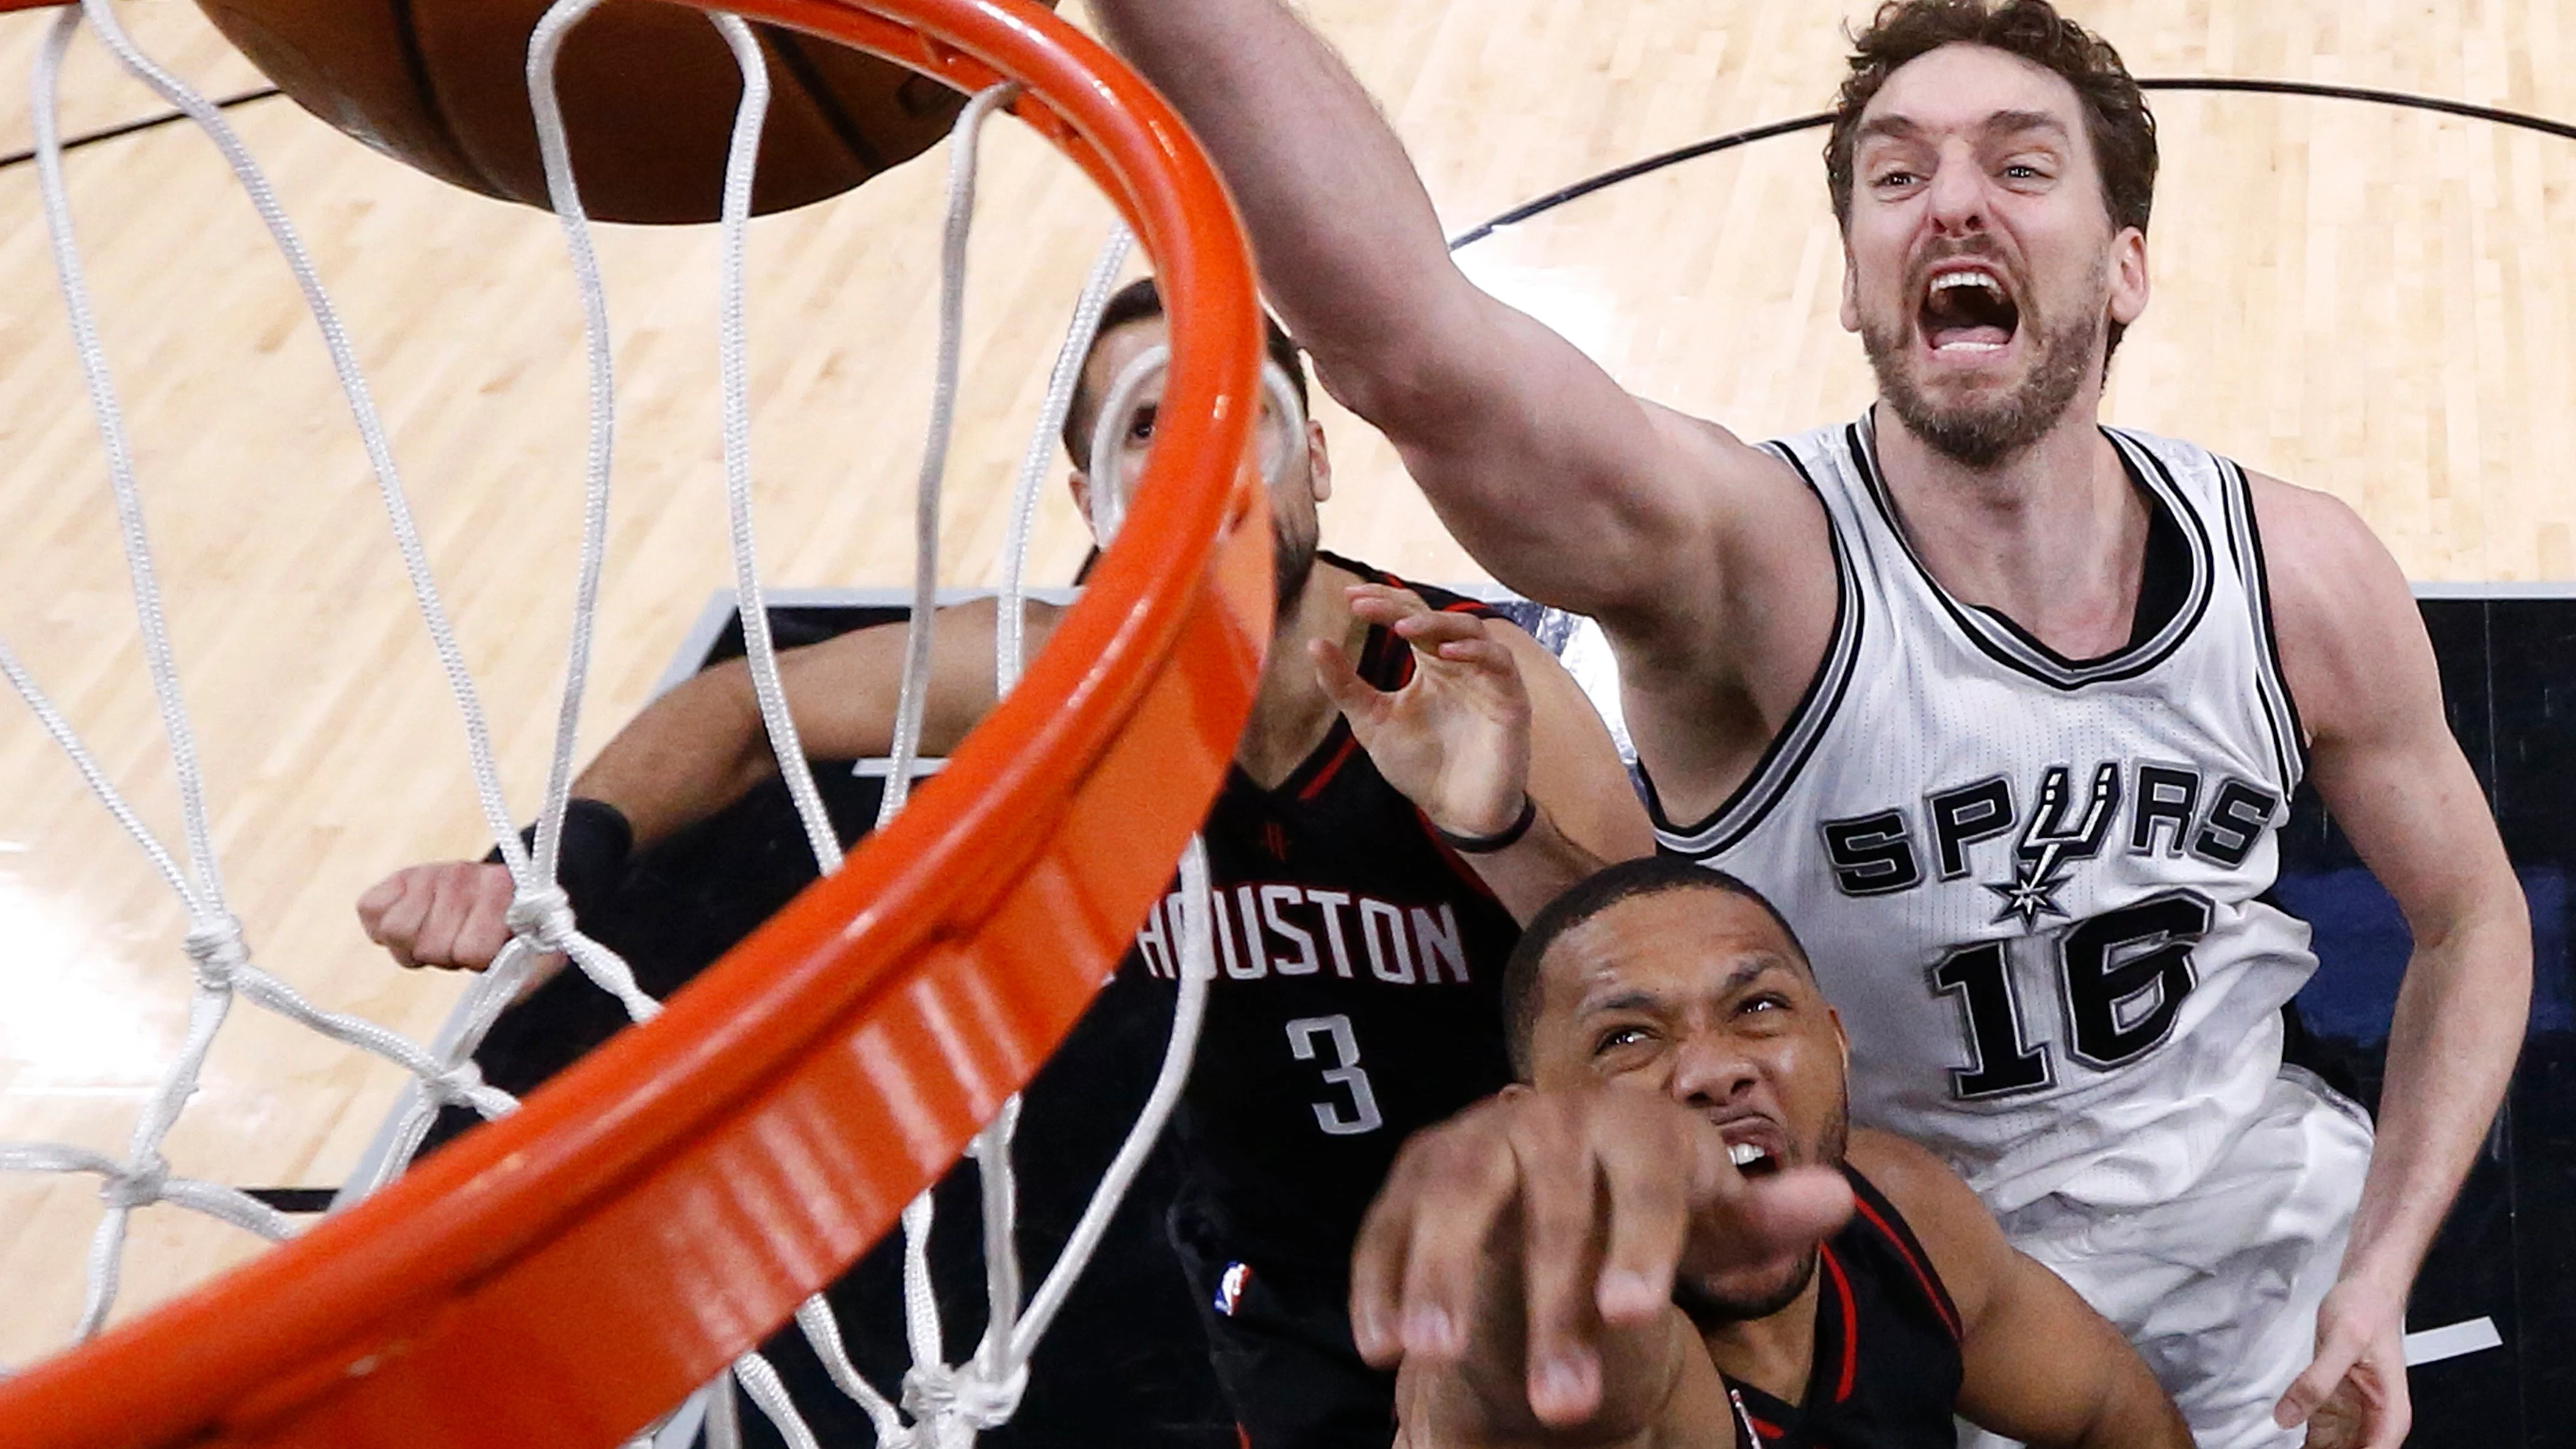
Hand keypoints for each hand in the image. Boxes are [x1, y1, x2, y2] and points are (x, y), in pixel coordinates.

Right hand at [357, 861, 519, 970]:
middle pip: (430, 948)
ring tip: (432, 933)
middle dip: (443, 955)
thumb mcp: (533, 950)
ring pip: (397, 931)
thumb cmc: (514, 929)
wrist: (504, 891)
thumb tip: (498, 998)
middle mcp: (463, 874)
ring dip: (411, 944)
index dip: (475, 961)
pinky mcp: (397, 876)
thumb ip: (522, 974)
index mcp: (502, 890)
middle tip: (456, 940)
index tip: (485, 949)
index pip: (472, 953)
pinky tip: (409, 920)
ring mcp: (428, 871)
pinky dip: (381, 926)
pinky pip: (371, 909)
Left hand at [1312, 584, 1528, 838]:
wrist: (1456, 811)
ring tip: (1402, 629)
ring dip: (1437, 624)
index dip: (1384, 602)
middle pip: (1436, 617)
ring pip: (1471, 630)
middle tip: (1365, 606)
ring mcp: (1488, 679)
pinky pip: (1500, 663)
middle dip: (1400, 609)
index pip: (1411, 616)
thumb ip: (1345, 685)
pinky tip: (1445, 653)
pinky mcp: (1511, 700)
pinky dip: (1475, 653)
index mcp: (1431, 663)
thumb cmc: (1420, 765)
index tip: (1350, 596)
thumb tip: (1314, 643)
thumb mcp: (1372, 721)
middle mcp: (1461, 663)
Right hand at [1349, 1085, 1851, 1429]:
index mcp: (1637, 1125)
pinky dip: (1378, 1277)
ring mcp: (1476, 1137)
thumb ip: (1768, 1215)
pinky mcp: (1417, 1169)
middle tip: (1563, 1406)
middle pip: (1552, 1210)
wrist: (1572, 1150)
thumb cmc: (1657, 1195)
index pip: (1646, 1186)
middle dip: (1552, 1309)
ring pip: (1456, 1199)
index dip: (1640, 1247)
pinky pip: (1388, 1219)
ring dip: (1441, 1275)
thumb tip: (1835, 1200)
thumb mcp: (1717, 1209)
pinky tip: (1379, 1345)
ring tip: (1431, 1355)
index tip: (1635, 1318)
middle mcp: (1551, 1118)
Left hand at [2273, 1277, 2409, 1448]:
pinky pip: (2317, 1437)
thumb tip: (2287, 1415)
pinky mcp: (2333, 1406)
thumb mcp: (2342, 1342)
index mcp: (2389, 1413)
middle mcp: (2373, 1420)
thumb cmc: (2367, 1310)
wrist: (2364, 1290)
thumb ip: (2316, 1380)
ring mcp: (2352, 1415)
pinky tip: (2281, 1443)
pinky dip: (2302, 1444)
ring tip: (2275, 1448)